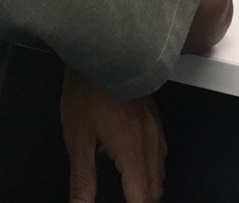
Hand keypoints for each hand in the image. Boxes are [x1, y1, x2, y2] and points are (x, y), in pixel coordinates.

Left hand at [61, 70, 166, 202]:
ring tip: (126, 189)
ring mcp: (156, 128)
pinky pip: (161, 153)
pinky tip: (133, 162)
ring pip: (161, 172)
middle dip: (140, 200)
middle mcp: (150, 141)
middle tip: (120, 198)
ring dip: (147, 185)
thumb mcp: (77, 138)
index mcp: (131, 150)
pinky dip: (151, 167)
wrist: (103, 52)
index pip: (141, 197)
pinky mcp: (155, 118)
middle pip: (155, 189)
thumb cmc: (86, 92)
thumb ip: (82, 178)